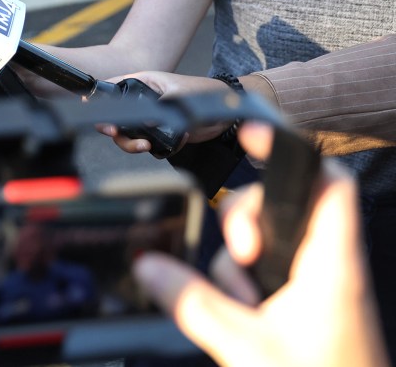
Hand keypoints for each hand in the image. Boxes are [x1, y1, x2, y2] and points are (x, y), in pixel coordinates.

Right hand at [96, 71, 231, 152]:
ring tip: (147, 145)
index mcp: (141, 84)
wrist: (227, 112)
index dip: (99, 102)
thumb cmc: (203, 92)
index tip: (99, 116)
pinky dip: (157, 148)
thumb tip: (144, 122)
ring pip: (128, 135)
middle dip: (115, 130)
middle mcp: (140, 101)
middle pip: (116, 118)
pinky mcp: (159, 133)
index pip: (112, 90)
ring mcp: (148, 118)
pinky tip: (175, 141)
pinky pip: (148, 144)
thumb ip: (161, 106)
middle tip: (117, 134)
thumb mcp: (180, 95)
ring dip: (133, 144)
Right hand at [132, 122, 388, 366]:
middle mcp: (330, 268)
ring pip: (266, 243)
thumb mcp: (245, 349)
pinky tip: (244, 319)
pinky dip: (244, 288)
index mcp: (331, 264)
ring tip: (242, 306)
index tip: (249, 135)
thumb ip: (192, 303)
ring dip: (238, 265)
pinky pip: (265, 276)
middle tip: (239, 255)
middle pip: (279, 205)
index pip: (325, 178)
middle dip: (242, 222)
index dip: (289, 147)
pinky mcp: (307, 308)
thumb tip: (149, 266)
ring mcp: (319, 288)